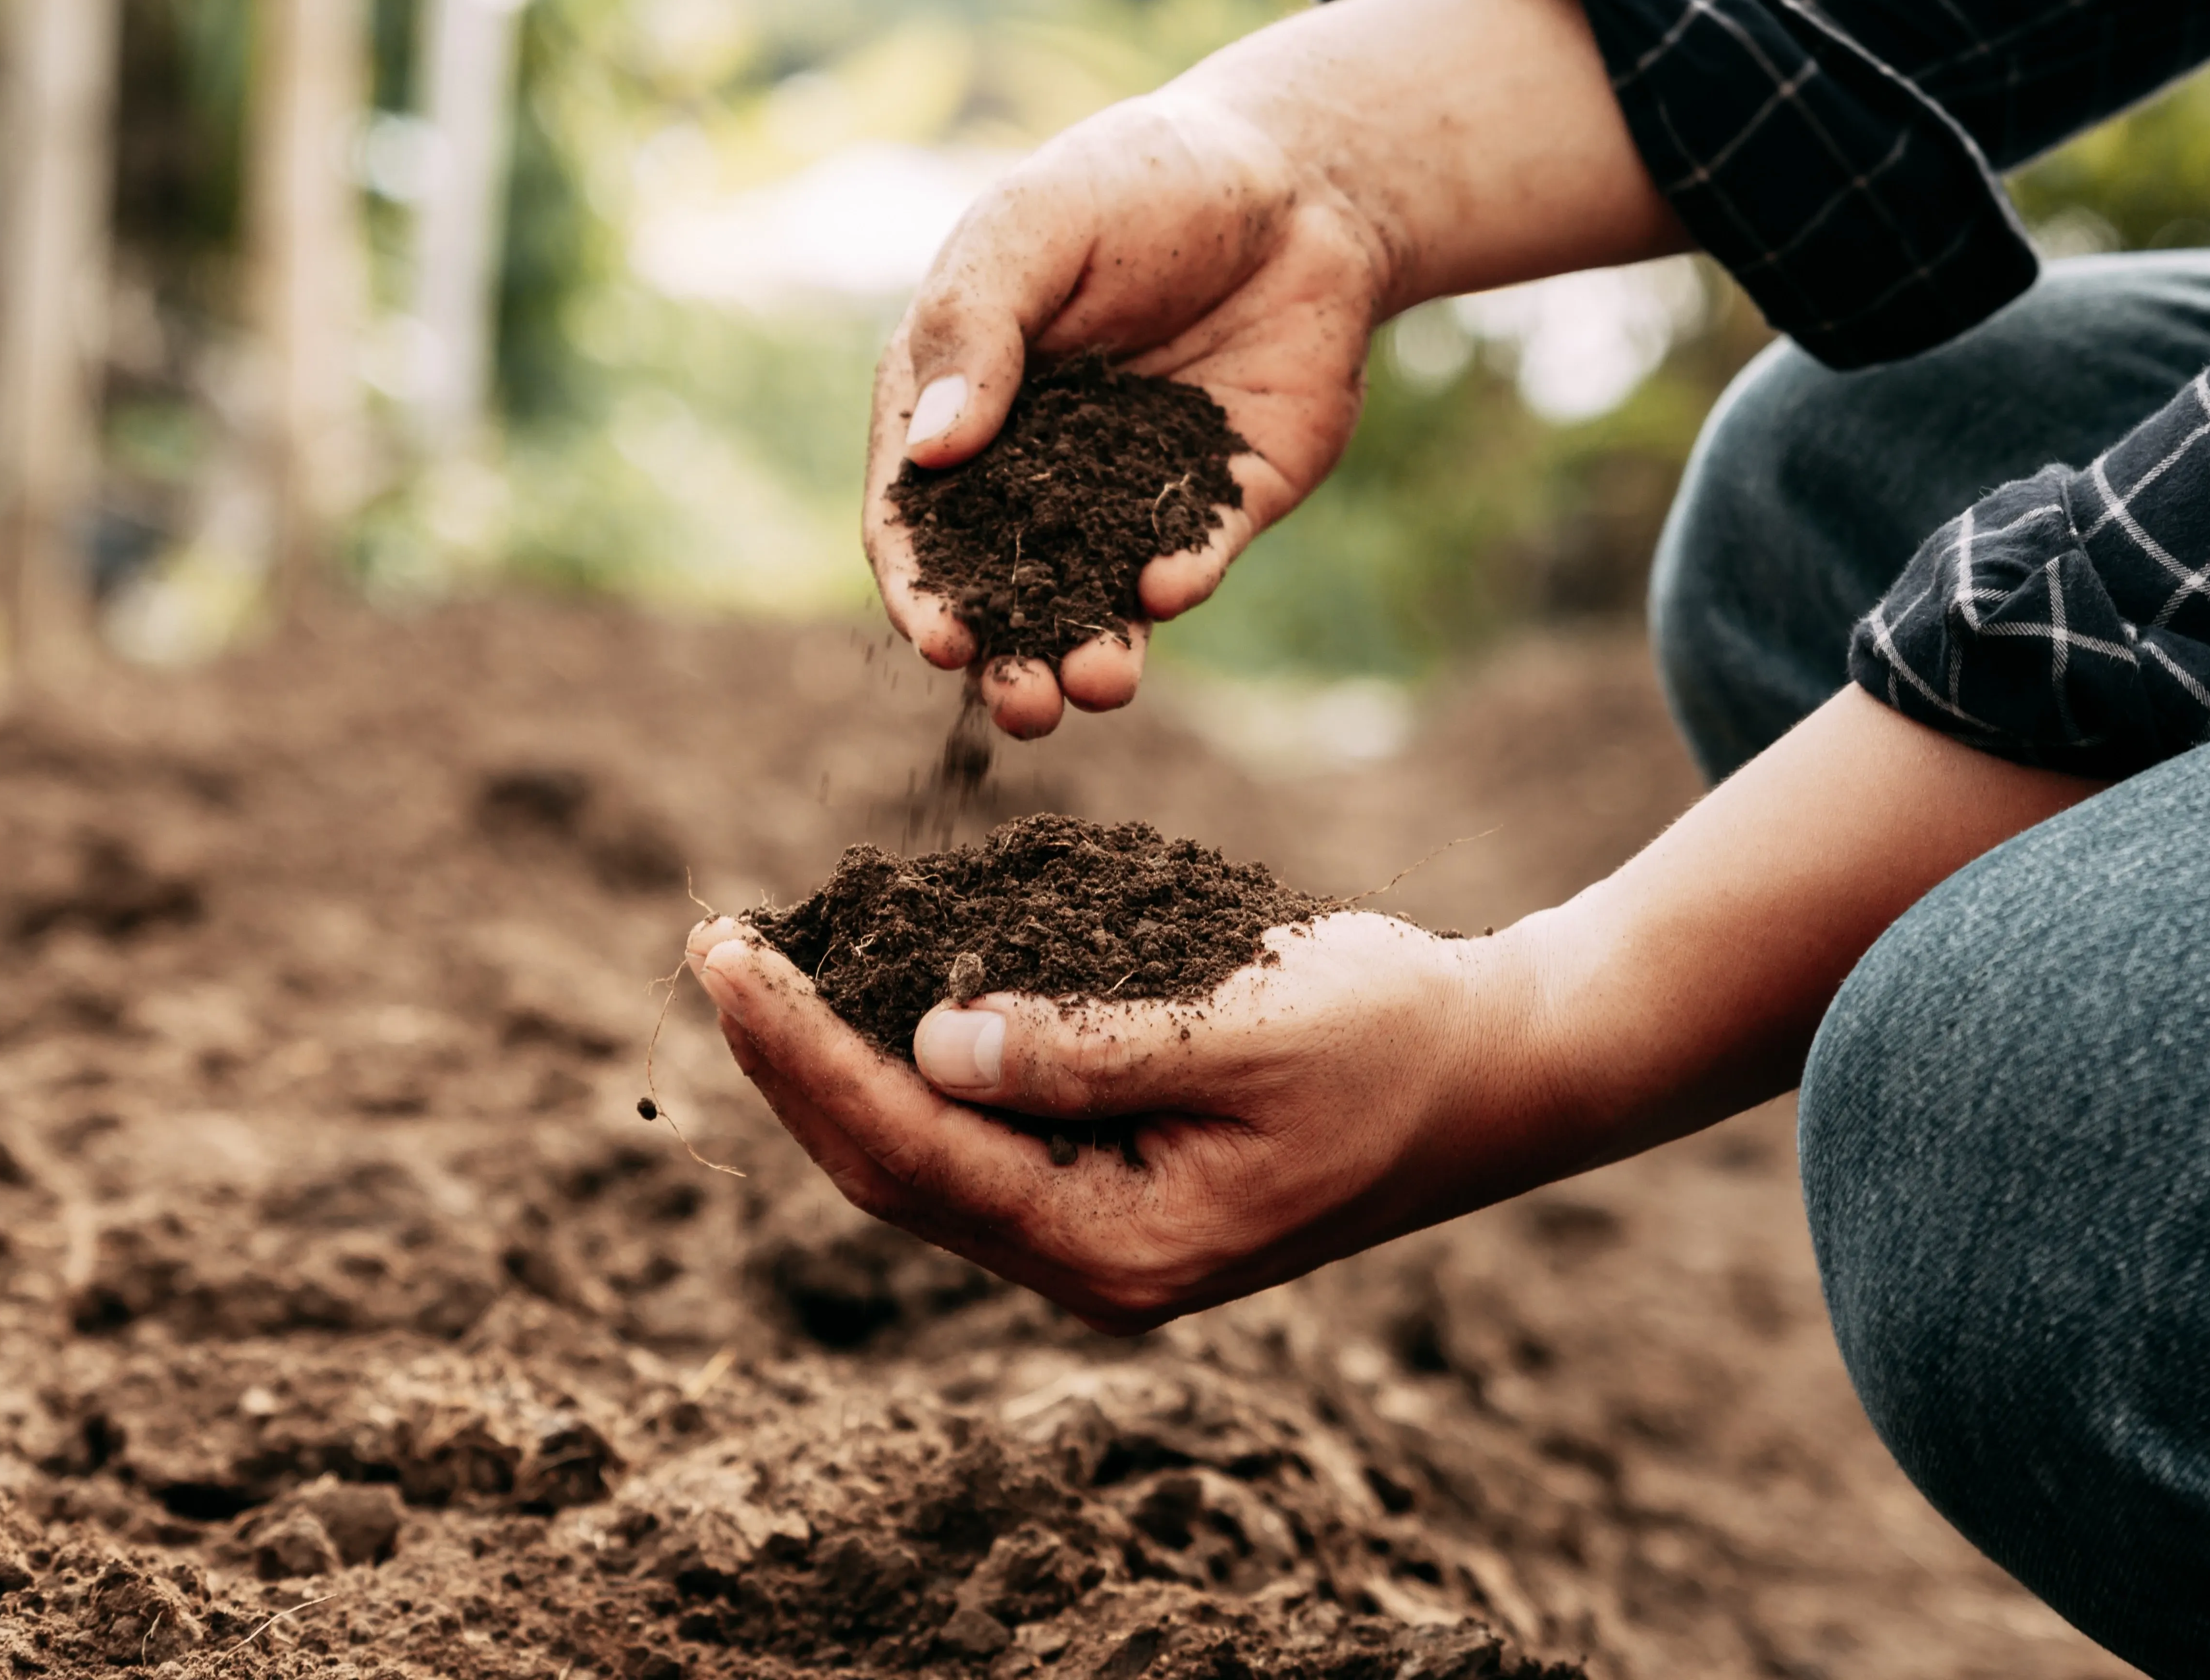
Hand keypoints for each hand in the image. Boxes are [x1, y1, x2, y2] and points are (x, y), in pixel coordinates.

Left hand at [688, 908, 1556, 1330]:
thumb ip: (1087, 1048)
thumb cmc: (1391, 1035)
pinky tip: (869, 998)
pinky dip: (909, 1065)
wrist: (1493, 1072)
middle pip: (893, 1172)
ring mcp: (1101, 1233)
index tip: (732, 955)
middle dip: (794, 1060)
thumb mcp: (1246, 1027)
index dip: (808, 1053)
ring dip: (836, 1065)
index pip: (916, 1151)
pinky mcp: (1113, 1185)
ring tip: (760, 969)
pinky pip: (977, 1136)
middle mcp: (1094, 1264)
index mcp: (1123, 1247)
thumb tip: (929, 1045)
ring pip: (922, 1160)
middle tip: (716, 946)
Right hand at [864, 94, 1383, 738]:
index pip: (916, 518)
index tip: (940, 641)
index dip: (920, 588)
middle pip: (1004, 588)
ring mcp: (1126, 494)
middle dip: (1010, 658)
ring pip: (1097, 601)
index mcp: (961, 404)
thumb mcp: (1032, 227)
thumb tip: (930, 452)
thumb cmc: (1138, 181)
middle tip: (1025, 705)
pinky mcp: (1219, 501)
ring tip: (1101, 683)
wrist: (1297, 180)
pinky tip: (1171, 585)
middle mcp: (1035, 466)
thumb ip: (975, 331)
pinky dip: (1178, 580)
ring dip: (1092, 652)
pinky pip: (1191, 559)